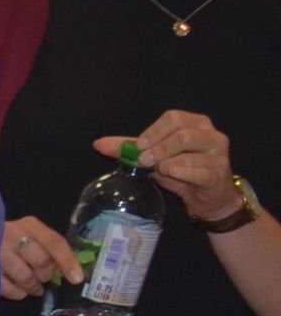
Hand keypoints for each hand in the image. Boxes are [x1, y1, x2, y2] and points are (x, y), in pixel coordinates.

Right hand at [0, 217, 83, 299]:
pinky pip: (7, 287)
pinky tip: (19, 291)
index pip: (54, 243)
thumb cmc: (11, 238)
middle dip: (45, 275)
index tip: (77, 280)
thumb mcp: (31, 234)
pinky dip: (17, 293)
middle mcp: (12, 234)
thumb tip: (71, 272)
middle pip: (41, 261)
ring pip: (25, 276)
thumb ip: (48, 247)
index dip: (68, 262)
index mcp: (29, 225)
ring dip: (33, 286)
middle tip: (42, 278)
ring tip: (33, 288)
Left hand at [99, 111, 238, 220]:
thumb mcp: (155, 157)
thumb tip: (98, 144)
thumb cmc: (182, 171)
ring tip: (159, 169)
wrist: (208, 197)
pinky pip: (199, 171)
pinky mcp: (218, 174)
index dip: (154, 131)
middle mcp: (211, 136)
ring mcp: (218, 155)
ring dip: (167, 162)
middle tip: (143, 160)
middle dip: (158, 147)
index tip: (139, 145)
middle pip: (182, 134)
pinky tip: (172, 173)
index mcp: (196, 124)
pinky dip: (181, 172)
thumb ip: (130, 149)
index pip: (174, 118)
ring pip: (189, 152)